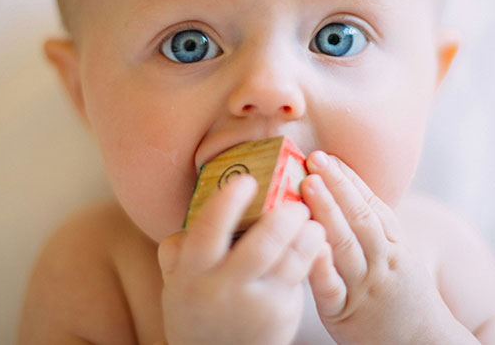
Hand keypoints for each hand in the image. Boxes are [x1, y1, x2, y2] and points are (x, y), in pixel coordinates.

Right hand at [158, 175, 325, 344]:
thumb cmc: (197, 306)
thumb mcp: (177, 280)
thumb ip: (179, 247)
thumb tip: (195, 210)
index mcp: (194, 273)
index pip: (209, 231)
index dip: (228, 203)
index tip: (246, 180)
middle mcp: (226, 288)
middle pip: (262, 246)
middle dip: (284, 217)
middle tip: (296, 201)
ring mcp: (258, 304)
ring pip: (291, 261)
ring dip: (308, 235)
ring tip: (313, 219)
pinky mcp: (282, 314)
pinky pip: (302, 277)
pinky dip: (314, 254)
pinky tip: (317, 240)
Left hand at [302, 152, 475, 344]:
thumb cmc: (402, 297)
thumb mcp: (398, 258)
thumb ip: (376, 230)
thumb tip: (346, 193)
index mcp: (394, 246)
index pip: (372, 205)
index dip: (349, 179)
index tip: (329, 156)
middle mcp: (382, 261)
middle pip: (360, 217)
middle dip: (337, 185)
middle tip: (315, 158)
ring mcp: (365, 286)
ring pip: (346, 244)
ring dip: (328, 211)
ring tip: (309, 184)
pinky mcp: (345, 313)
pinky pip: (332, 287)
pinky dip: (322, 265)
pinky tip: (310, 244)